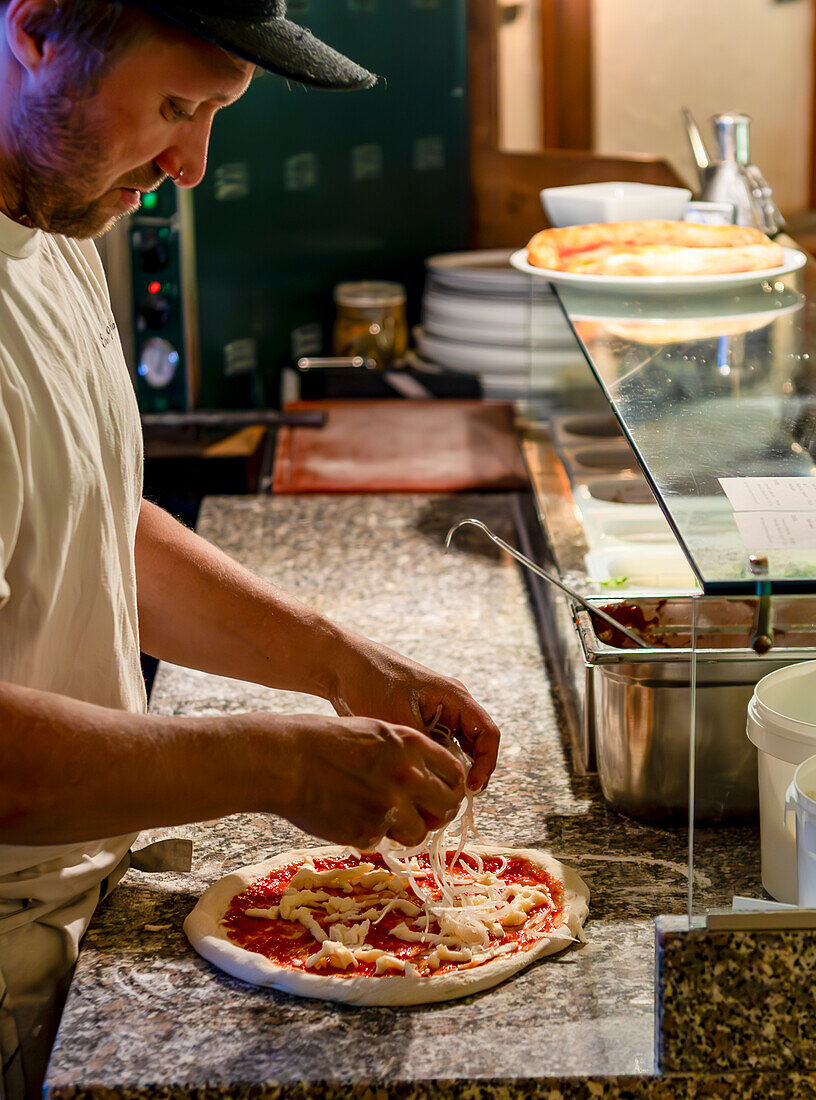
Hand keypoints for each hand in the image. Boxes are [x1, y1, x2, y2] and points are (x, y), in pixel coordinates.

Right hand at [273, 714, 465, 848]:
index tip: (441, 795)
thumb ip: (407, 754)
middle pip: (447, 806)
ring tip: (378, 814)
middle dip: (437, 813)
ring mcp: (389, 807)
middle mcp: (407, 776)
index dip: (450, 789)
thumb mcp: (376, 733)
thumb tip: (430, 780)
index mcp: (411, 745)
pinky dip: (370, 833)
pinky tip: (348, 814)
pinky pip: (383, 841)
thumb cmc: (324, 741)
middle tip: (422, 815)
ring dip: (405, 829)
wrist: (284, 760)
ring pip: (419, 832)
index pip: (455, 775)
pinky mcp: (367, 832)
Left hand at [327, 632, 500, 792]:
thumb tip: (439, 784)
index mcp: (454, 696)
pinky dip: (433, 765)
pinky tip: (419, 782)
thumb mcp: (398, 721)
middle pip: (476, 745)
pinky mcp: (419, 721)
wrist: (341, 666)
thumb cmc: (370, 683)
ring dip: (449, 771)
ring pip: (455, 749)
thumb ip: (424, 750)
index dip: (486, 764)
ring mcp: (436, 713)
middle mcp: (451, 704)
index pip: (488, 734)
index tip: (470, 788)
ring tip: (434, 795)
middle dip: (469, 773)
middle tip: (452, 800)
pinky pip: (436, 747)